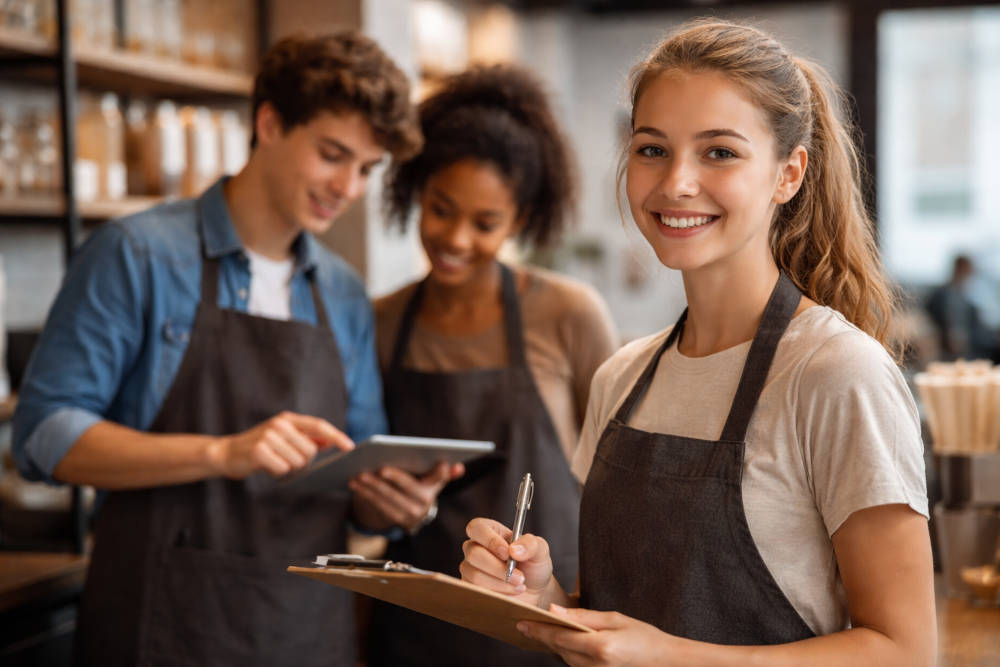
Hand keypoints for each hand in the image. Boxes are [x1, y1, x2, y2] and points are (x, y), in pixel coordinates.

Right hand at [208, 411, 352, 478]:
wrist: (226, 453)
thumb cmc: (260, 448)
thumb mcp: (283, 438)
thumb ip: (306, 439)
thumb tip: (330, 441)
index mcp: (288, 419)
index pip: (319, 425)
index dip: (336, 436)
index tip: (350, 446)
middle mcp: (279, 424)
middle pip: (310, 450)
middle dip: (303, 461)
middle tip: (286, 460)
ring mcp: (268, 436)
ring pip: (298, 462)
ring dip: (289, 468)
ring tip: (274, 462)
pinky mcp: (260, 451)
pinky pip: (283, 469)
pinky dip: (277, 473)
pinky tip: (266, 467)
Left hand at [349, 462, 463, 532]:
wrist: (411, 512)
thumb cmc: (420, 486)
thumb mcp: (432, 479)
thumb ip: (443, 473)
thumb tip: (459, 467)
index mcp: (434, 488)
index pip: (439, 477)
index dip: (440, 472)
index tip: (440, 462)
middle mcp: (424, 504)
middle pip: (406, 489)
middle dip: (391, 479)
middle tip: (377, 469)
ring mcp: (409, 515)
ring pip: (388, 499)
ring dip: (372, 487)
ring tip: (358, 475)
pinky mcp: (394, 520)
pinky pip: (378, 506)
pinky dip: (365, 494)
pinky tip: (354, 484)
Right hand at [460, 517, 554, 606]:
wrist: (534, 591)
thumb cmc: (533, 566)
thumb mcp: (539, 550)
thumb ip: (530, 544)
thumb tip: (514, 549)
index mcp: (490, 531)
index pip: (477, 528)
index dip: (490, 540)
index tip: (507, 553)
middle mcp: (475, 547)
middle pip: (474, 554)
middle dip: (498, 568)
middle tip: (519, 576)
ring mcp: (470, 568)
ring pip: (476, 575)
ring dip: (501, 583)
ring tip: (520, 584)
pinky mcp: (471, 588)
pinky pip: (477, 591)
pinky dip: (498, 593)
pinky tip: (511, 591)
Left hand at [518, 606, 674, 666]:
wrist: (663, 661)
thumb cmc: (643, 636)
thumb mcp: (614, 619)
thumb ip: (582, 616)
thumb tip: (555, 610)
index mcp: (600, 648)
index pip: (560, 637)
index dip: (539, 629)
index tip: (522, 622)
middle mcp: (595, 665)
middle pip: (559, 648)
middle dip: (542, 635)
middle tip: (524, 623)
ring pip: (565, 657)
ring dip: (553, 643)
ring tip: (538, 629)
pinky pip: (574, 663)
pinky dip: (565, 651)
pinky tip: (559, 640)